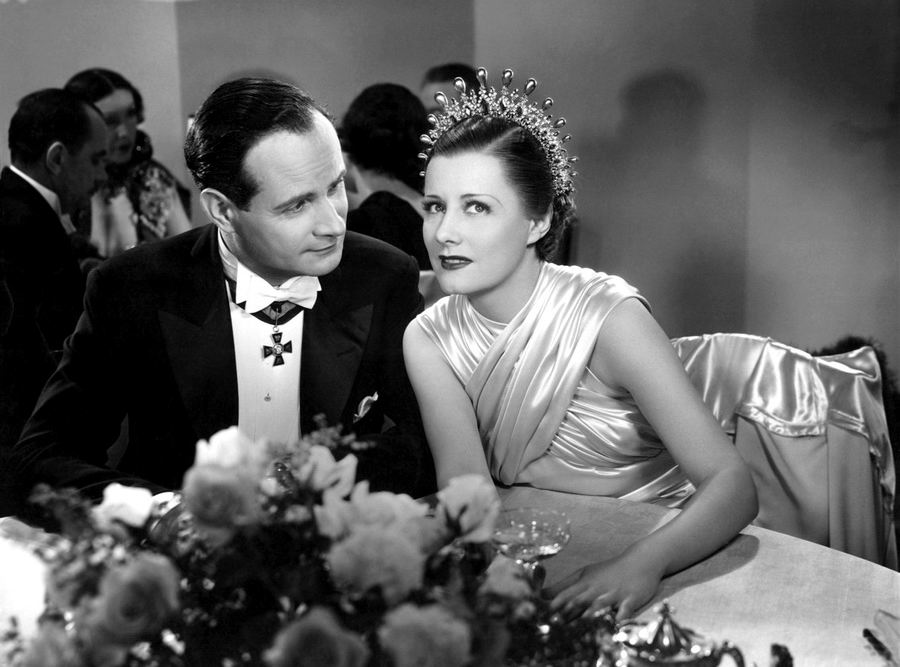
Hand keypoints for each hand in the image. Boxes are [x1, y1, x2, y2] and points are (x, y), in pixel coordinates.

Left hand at [545, 549, 665, 621]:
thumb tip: (541, 596)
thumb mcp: (585, 575)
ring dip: (591, 613)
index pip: (566, 594)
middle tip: (557, 623)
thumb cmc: (608, 572)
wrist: (640, 561)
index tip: (543, 615)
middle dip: (568, 610)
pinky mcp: (631, 598)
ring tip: (583, 623)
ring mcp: (614, 593)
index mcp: (584, 583)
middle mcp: (597, 588)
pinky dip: (621, 615)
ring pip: (600, 604)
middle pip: (580, 599)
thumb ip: (565, 587)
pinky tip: (618, 622)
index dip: (554, 604)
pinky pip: (626, 608)